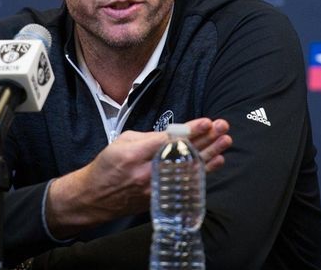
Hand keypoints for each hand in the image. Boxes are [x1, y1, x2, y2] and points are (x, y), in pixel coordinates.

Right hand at [46, 119, 231, 237]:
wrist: (94, 197)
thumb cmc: (107, 165)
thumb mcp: (122, 141)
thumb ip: (148, 137)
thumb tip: (173, 134)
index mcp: (134, 154)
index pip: (169, 140)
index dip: (191, 130)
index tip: (208, 122)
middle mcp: (147, 172)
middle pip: (183, 154)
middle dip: (206, 139)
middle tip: (223, 127)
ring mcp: (156, 187)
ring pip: (188, 169)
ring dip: (210, 154)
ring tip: (225, 141)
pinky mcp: (160, 197)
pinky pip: (185, 182)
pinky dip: (202, 171)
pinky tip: (216, 161)